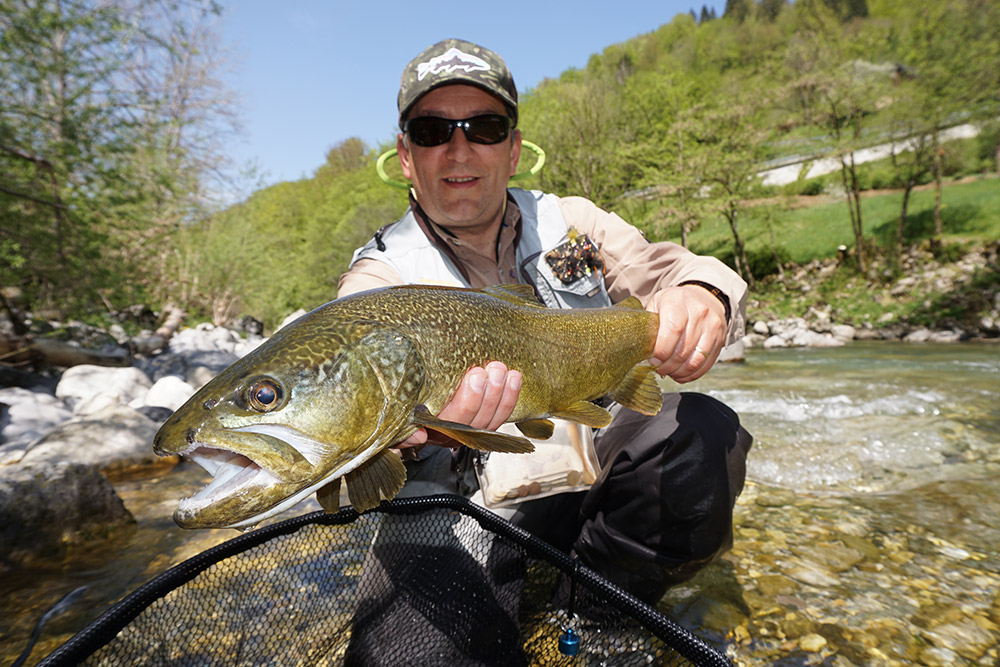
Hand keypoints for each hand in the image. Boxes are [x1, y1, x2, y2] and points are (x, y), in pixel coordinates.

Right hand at [393, 361, 521, 457]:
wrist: (407, 399)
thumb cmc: (402, 402)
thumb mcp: (395, 415)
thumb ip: (401, 429)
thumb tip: (417, 436)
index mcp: (429, 430)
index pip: (452, 421)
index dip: (468, 401)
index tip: (474, 376)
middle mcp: (450, 434)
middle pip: (475, 421)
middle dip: (488, 394)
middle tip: (493, 369)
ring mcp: (467, 429)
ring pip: (490, 420)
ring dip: (501, 394)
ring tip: (503, 370)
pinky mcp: (481, 421)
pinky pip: (499, 416)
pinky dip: (509, 397)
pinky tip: (514, 378)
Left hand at [646, 285, 727, 383]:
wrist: (704, 296)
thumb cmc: (675, 303)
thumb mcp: (657, 304)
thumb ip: (649, 324)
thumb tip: (639, 350)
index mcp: (678, 302)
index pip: (672, 330)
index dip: (661, 350)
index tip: (653, 360)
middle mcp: (699, 313)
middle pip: (683, 349)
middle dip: (668, 366)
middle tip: (659, 369)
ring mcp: (712, 327)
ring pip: (696, 360)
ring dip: (680, 372)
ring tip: (669, 373)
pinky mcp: (720, 339)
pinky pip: (706, 364)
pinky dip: (692, 374)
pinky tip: (681, 374)